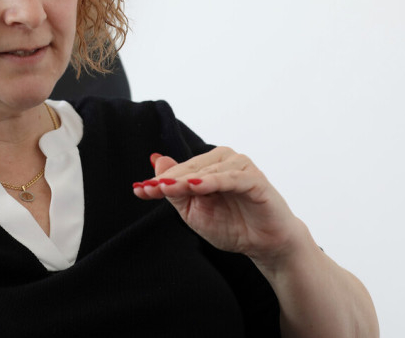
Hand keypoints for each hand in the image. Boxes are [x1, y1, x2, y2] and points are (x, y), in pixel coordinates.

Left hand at [133, 146, 304, 266]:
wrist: (265, 245)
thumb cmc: (232, 225)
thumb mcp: (195, 212)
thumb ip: (177, 189)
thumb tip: (156, 161)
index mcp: (208, 165)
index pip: (177, 171)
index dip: (157, 181)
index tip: (138, 191)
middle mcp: (224, 159)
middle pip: (189, 167)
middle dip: (168, 180)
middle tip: (150, 190)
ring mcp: (241, 167)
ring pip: (207, 170)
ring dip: (186, 179)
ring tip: (166, 188)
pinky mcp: (255, 180)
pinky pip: (231, 178)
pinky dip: (213, 181)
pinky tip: (196, 186)